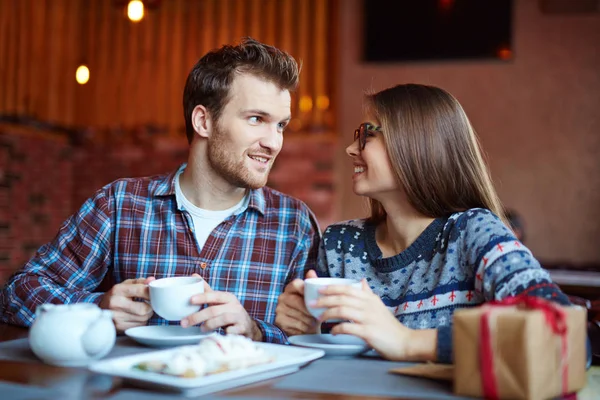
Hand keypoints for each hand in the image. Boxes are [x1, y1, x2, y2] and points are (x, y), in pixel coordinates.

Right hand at [99, 277, 154, 331]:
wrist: (101, 310)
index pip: (141, 290)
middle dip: (150, 306)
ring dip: (146, 315)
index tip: (154, 294)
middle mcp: (116, 303)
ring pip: (144, 318)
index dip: (152, 293)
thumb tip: (152, 280)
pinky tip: (134, 317)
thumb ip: (140, 282)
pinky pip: (139, 325)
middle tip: (147, 304)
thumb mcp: (125, 285)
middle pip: (144, 308)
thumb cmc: (116, 296)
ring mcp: (117, 317)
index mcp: (118, 290)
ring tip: (140, 310)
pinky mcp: (119, 327)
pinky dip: (141, 321)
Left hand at [181, 279, 261, 340]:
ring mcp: (239, 317)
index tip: (191, 300)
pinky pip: (233, 331)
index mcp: (228, 297)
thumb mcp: (220, 301)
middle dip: (198, 317)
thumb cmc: (229, 311)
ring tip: (201, 329)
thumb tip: (194, 275)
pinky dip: (225, 332)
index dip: (203, 297)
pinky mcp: (242, 328)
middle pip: (215, 310)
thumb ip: (207, 290)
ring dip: (209, 324)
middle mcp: (234, 306)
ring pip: (223, 319)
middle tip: (185, 322)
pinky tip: (219, 334)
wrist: (247, 326)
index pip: (215, 295)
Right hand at [275, 270, 318, 335]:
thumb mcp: (314, 299)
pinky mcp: (279, 320)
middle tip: (317, 314)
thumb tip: (311, 271)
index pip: (296, 284)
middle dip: (308, 309)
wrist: (308, 329)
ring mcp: (279, 309)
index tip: (314, 296)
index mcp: (291, 288)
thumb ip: (312, 285)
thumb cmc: (311, 311)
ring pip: (296, 313)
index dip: (305, 289)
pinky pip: (294, 323)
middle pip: (296, 300)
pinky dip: (303, 326)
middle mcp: (282, 297)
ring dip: (308, 319)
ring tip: (314, 321)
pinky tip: (307, 327)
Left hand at [314, 279, 435, 360]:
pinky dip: (337, 329)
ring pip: (343, 310)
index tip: (319, 289)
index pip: (347, 288)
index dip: (332, 287)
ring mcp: (369, 318)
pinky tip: (332, 331)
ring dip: (328, 313)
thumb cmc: (389, 326)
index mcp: (370, 298)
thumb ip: (368, 294)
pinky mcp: (368, 332)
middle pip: (342, 297)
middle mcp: (369, 305)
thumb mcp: (379, 306)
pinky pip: (348, 328)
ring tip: (320, 318)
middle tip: (312, 303)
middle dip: (324, 299)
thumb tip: (362, 281)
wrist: (404, 342)